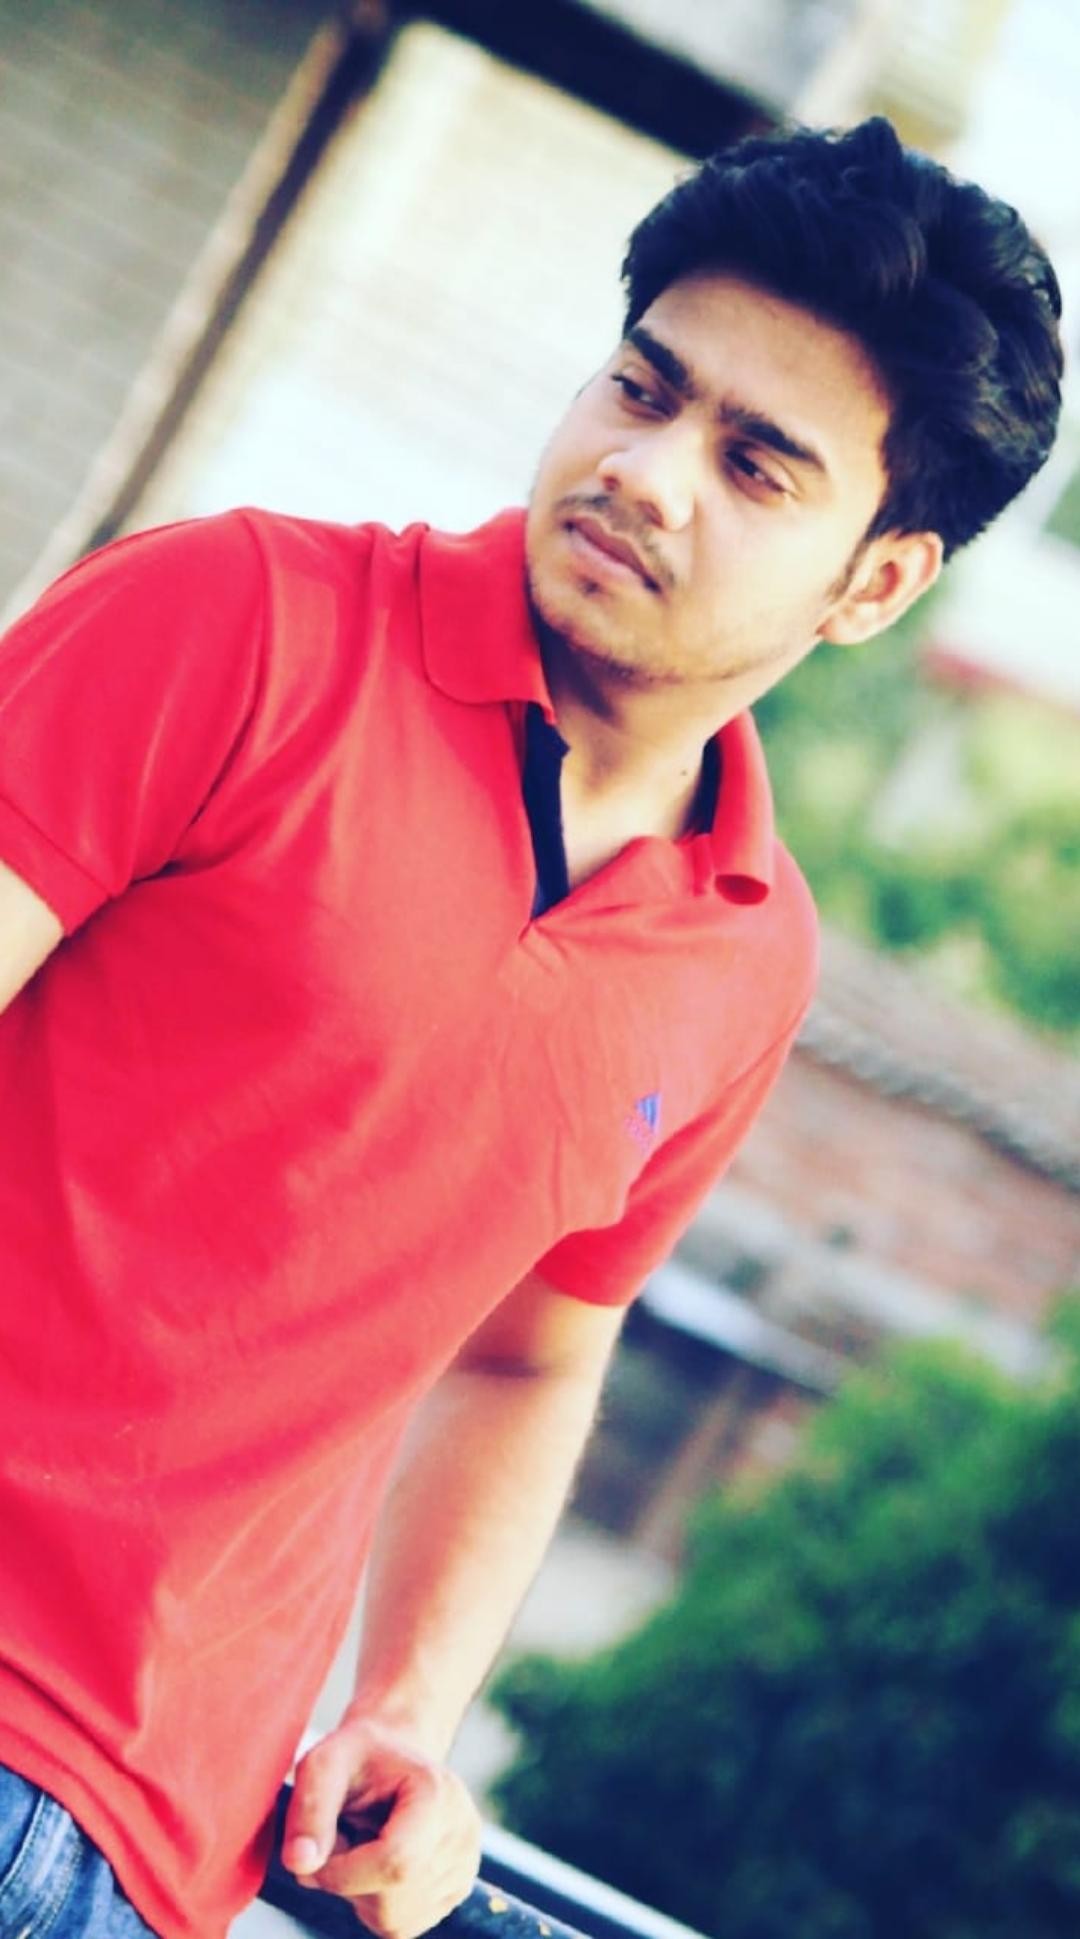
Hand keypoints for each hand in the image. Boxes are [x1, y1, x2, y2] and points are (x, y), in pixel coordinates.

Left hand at [281, 1712, 481, 1938]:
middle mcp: (462, 1833)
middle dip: (347, 1884)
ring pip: (396, 1921)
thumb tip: (300, 1864)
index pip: (396, 1863)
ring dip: (359, 1895)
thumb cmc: (357, 1757)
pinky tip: (373, 1865)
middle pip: (394, 1901)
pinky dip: (374, 1905)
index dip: (342, 1873)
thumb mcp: (323, 1763)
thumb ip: (308, 1809)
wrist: (391, 1755)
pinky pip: (401, 1926)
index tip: (315, 1853)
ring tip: (359, 1847)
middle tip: (338, 1841)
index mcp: (437, 1793)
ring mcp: (464, 1866)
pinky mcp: (454, 1891)